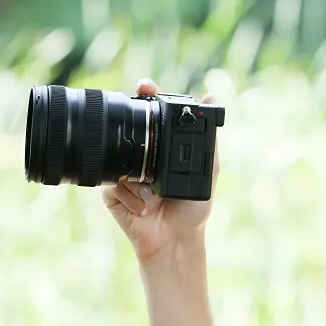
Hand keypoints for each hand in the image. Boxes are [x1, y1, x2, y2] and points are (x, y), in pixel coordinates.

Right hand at [102, 78, 220, 263]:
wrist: (176, 240)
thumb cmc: (193, 208)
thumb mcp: (207, 170)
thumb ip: (207, 137)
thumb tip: (213, 97)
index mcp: (162, 150)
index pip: (151, 117)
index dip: (146, 98)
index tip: (146, 85)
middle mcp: (141, 158)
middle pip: (129, 131)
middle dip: (128, 121)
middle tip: (136, 107)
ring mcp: (124, 174)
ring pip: (121, 160)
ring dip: (140, 178)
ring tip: (155, 194)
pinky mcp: (111, 193)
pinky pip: (114, 184)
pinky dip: (131, 196)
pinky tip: (145, 208)